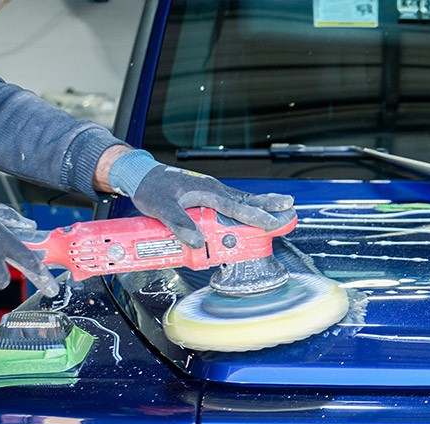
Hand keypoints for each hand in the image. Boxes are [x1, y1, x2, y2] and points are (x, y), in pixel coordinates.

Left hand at [103, 148, 295, 248]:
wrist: (140, 174)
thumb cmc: (150, 189)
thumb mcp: (161, 208)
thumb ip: (180, 225)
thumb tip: (198, 242)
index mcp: (207, 191)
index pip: (237, 208)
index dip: (256, 217)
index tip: (273, 223)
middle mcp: (213, 189)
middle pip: (246, 200)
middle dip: (269, 204)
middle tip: (290, 206)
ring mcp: (211, 191)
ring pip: (242, 200)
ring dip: (261, 204)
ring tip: (282, 205)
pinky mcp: (207, 194)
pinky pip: (232, 201)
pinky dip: (246, 206)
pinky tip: (252, 210)